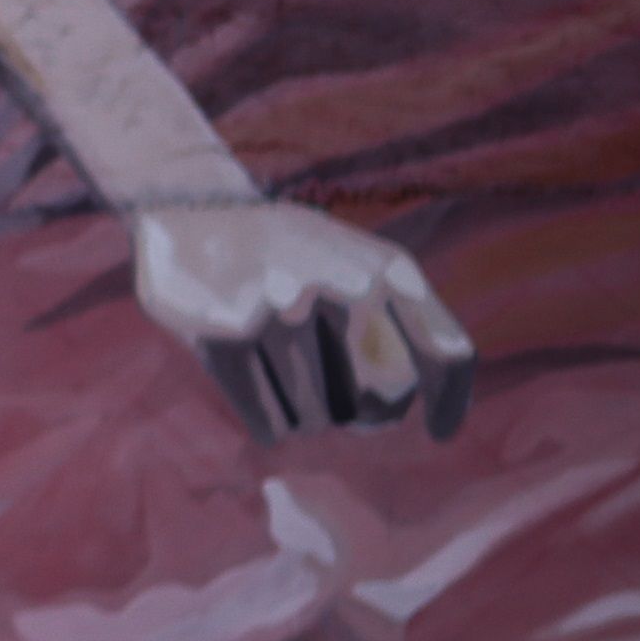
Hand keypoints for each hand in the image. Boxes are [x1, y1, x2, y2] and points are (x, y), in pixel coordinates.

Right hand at [129, 199, 475, 440]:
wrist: (190, 208)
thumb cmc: (286, 255)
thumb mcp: (355, 263)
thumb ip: (395, 324)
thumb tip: (394, 413)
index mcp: (388, 269)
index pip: (446, 352)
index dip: (449, 402)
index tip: (438, 432)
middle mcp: (346, 284)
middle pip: (375, 405)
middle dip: (355, 415)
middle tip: (328, 399)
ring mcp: (287, 308)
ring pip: (315, 419)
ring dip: (298, 413)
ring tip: (273, 368)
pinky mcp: (232, 334)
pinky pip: (268, 421)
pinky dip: (265, 420)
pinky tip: (253, 387)